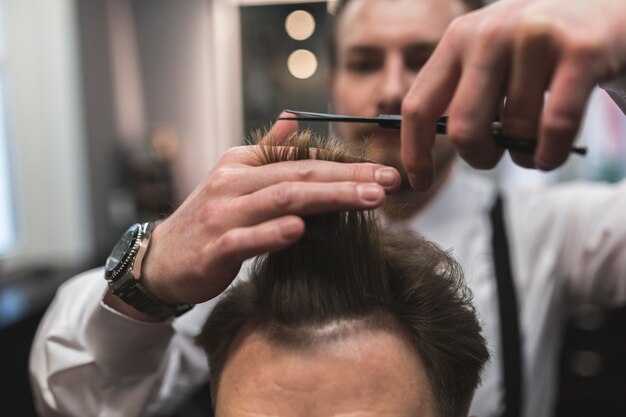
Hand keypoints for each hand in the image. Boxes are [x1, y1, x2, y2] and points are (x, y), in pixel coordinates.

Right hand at [131, 118, 399, 306]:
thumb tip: (293, 119)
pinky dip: (273, 233)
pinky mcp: (214, 249)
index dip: (346, 165)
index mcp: (241, 165)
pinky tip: (300, 229)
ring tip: (368, 199)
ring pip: (280, 200)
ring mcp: (222, 215)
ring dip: (328, 199)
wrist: (160, 259)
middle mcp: (233, 184)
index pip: (302, 161)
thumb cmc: (207, 218)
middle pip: (299, 176)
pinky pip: (245, 239)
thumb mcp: (233, 178)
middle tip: (390, 181)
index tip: (385, 171)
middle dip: (349, 178)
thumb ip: (265, 150)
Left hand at [401, 0, 625, 189]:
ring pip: (514, 132)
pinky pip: (554, 128)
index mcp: (459, 38)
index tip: (420, 182)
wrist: (609, 10)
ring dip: (523, 158)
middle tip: (493, 157)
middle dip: (478, 158)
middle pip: (462, 129)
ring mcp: (534, 37)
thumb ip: (460, 93)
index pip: (418, 105)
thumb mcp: (491, 57)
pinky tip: (551, 155)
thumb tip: (426, 150)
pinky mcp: (580, 50)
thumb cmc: (540, 50)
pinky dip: (550, 155)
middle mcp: (491, 33)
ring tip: (532, 149)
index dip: (414, 152)